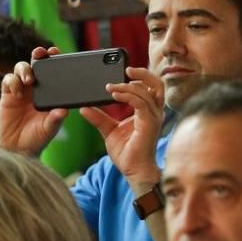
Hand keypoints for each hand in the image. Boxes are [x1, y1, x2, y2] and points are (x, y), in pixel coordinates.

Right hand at [0, 47, 67, 156]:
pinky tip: (18, 92)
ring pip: (21, 68)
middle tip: (40, 53)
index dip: (54, 59)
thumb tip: (64, 110)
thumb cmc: (38, 138)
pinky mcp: (8, 95)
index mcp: (51, 92)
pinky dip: (13, 82)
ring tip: (29, 80)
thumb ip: (56, 119)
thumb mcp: (50, 128)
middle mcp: (37, 88)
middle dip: (39, 55)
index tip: (56, 52)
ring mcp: (22, 90)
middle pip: (36, 64)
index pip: (54, 71)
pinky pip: (8, 80)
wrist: (18, 149)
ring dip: (25, 69)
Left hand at [80, 67, 164, 186]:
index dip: (140, 77)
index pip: (150, 87)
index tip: (124, 72)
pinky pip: (140, 103)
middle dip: (143, 73)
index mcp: (148, 111)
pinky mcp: (149, 124)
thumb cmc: (127, 153)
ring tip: (111, 86)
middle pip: (157, 84)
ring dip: (128, 86)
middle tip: (126, 69)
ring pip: (146, 91)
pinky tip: (114, 94)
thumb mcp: (109, 130)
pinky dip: (128, 96)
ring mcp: (153, 117)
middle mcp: (154, 112)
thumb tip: (84, 107)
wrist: (134, 170)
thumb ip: (99, 117)